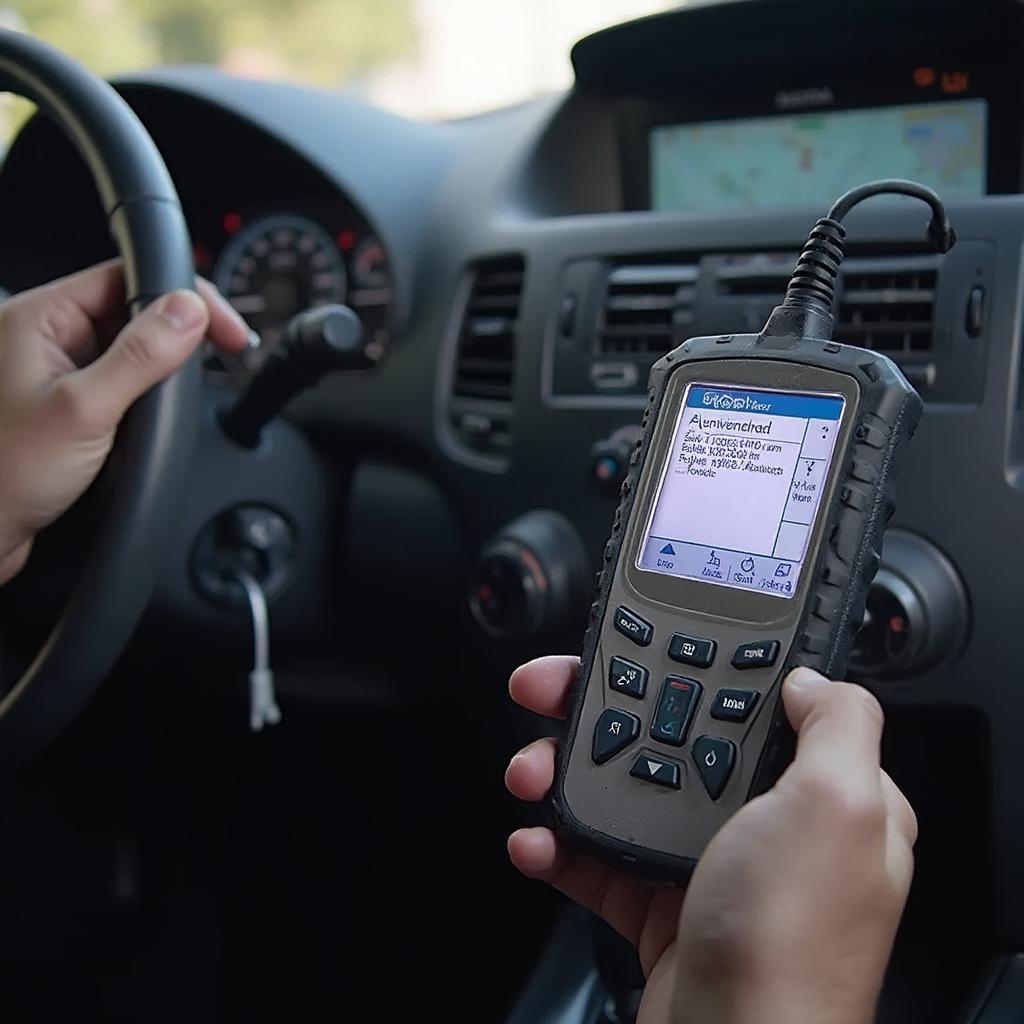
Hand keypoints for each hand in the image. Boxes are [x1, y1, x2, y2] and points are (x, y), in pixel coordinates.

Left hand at [0, 260, 250, 583]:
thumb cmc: (3, 476)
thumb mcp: (83, 411)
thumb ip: (140, 357)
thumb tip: (188, 311)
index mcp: (39, 319)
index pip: (126, 276)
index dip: (184, 295)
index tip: (226, 328)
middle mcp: (46, 339)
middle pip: (134, 310)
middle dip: (182, 330)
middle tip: (227, 353)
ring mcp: (59, 374)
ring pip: (133, 350)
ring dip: (167, 366)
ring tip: (193, 388)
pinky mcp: (72, 407)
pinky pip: (124, 384)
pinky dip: (151, 395)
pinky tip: (162, 414)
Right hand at [506, 659, 915, 1023]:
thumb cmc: (790, 943)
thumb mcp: (840, 808)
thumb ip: (838, 724)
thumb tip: (811, 680)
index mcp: (816, 794)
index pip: (743, 701)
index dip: (684, 665)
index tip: (630, 648)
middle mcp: (764, 826)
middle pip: (669, 736)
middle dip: (599, 712)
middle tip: (549, 695)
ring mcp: (708, 865)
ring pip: (624, 792)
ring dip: (563, 775)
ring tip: (530, 773)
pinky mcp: (661, 907)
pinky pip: (598, 859)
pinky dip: (558, 845)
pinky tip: (536, 841)